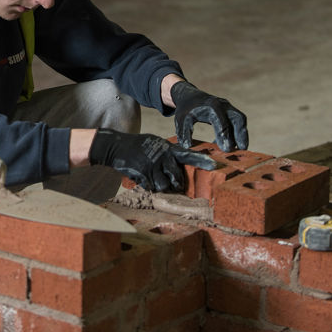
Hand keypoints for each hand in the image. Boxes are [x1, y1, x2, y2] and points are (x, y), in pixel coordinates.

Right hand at [88, 129, 217, 191]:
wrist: (117, 146)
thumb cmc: (137, 146)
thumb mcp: (155, 144)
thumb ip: (168, 153)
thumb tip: (177, 168)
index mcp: (168, 148)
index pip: (188, 155)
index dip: (201, 161)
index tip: (214, 165)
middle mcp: (163, 156)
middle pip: (177, 177)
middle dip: (176, 184)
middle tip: (173, 185)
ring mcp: (153, 165)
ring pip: (164, 186)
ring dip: (160, 187)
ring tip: (153, 179)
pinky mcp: (143, 173)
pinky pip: (151, 187)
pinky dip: (147, 186)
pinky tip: (142, 177)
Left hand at [171, 81, 247, 151]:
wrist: (190, 96)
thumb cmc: (186, 109)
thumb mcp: (181, 119)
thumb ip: (184, 132)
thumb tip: (188, 146)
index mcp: (212, 107)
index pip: (222, 123)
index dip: (225, 136)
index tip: (227, 149)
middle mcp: (223, 105)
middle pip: (238, 119)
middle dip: (241, 135)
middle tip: (242, 150)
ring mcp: (229, 107)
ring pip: (241, 120)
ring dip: (242, 135)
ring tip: (242, 150)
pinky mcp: (230, 111)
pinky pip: (238, 122)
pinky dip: (238, 133)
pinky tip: (234, 145)